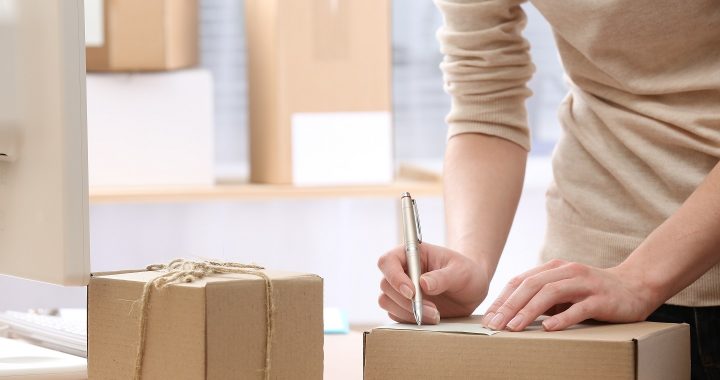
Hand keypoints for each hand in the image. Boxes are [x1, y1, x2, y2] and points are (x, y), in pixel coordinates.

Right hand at [377, 243, 489, 323]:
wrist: (471, 290)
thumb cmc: (467, 273)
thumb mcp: (461, 272)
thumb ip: (443, 277)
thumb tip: (423, 284)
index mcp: (412, 254)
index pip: (388, 261)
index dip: (394, 277)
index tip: (412, 292)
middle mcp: (402, 271)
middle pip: (386, 285)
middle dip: (406, 300)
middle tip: (432, 309)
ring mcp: (400, 290)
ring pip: (387, 302)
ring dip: (408, 312)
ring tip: (435, 315)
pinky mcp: (403, 306)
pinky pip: (396, 315)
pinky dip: (411, 320)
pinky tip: (431, 319)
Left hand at [481, 259, 661, 331]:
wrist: (635, 286)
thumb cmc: (592, 292)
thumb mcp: (564, 290)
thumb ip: (542, 297)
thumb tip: (511, 314)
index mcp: (554, 268)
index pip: (521, 280)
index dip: (503, 298)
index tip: (489, 317)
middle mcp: (567, 272)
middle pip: (531, 285)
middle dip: (510, 305)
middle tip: (495, 324)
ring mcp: (585, 284)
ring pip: (551, 294)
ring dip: (529, 311)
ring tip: (514, 327)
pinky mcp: (601, 299)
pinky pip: (579, 308)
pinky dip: (562, 317)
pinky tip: (548, 328)